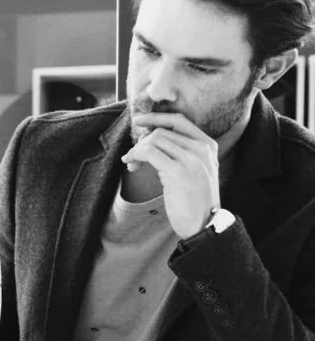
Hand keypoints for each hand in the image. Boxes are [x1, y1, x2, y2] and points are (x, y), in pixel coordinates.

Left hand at [124, 111, 220, 238]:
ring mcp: (192, 159)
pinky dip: (136, 156)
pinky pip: (149, 153)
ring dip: (136, 151)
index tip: (138, 121)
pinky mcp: (178, 171)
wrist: (203, 223)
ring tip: (132, 164)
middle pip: (162, 132)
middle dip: (141, 142)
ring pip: (154, 140)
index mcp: (208, 145)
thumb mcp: (194, 170)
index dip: (156, 118)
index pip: (179, 120)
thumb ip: (181, 153)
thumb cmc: (194, 199)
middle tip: (132, 157)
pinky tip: (131, 165)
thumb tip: (149, 141)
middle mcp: (202, 149)